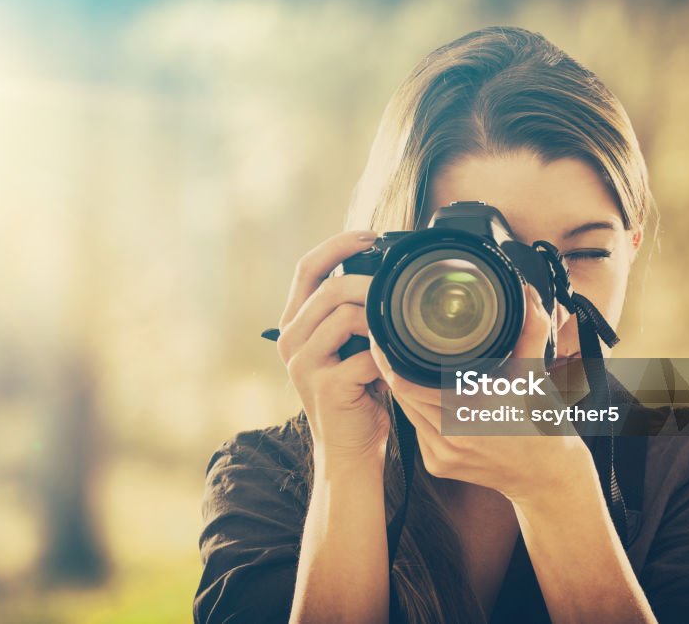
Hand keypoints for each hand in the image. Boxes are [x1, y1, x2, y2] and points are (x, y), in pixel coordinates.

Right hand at [277, 231, 391, 469]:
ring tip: (398, 331)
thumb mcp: (348, 346)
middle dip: (369, 282)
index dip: (338, 244)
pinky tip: (398, 364)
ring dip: (380, 319)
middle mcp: (290, 340)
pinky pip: (364, 355)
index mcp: (294, 324)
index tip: (371, 236)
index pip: (307, 267)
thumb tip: (385, 274)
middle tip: (397, 289)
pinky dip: (388, 355)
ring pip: (345, 316)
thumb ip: (354, 313)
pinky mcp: (326, 387)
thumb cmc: (356, 394)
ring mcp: (304, 365)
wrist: (349, 452)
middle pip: (329, 288)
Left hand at [370, 283, 594, 502]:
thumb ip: (530, 329)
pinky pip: (416, 429)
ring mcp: (440, 455)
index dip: (390, 359)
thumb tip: (527, 292)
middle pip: (401, 395)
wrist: (547, 477)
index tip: (384, 336)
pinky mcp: (436, 466)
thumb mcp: (535, 373)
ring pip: (406, 411)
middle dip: (394, 370)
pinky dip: (419, 411)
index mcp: (470, 410)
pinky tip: (428, 398)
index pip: (407, 382)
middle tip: (388, 343)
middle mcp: (450, 437)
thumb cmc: (542, 423)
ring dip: (405, 390)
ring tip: (405, 365)